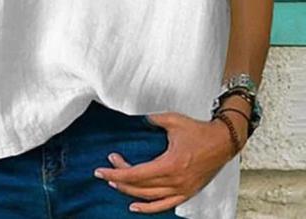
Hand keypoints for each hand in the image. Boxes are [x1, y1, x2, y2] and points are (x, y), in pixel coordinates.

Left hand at [93, 111, 243, 213]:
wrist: (223, 141)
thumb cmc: (199, 130)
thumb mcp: (173, 120)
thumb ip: (153, 119)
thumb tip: (138, 119)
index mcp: (170, 164)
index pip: (136, 174)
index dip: (116, 173)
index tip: (101, 170)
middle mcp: (175, 181)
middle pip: (140, 186)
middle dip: (119, 180)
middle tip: (105, 172)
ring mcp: (182, 190)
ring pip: (149, 197)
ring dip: (130, 192)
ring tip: (115, 184)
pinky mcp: (187, 193)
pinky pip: (164, 205)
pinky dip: (148, 208)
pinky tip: (135, 206)